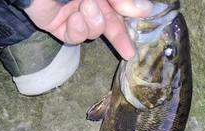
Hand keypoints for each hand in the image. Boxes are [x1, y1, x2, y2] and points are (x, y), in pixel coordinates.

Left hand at [25, 0, 152, 59]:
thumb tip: (144, 9)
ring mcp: (74, 16)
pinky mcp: (60, 27)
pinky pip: (75, 38)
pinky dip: (77, 30)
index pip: (120, 9)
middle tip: (128, 52)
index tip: (143, 31)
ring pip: (94, 33)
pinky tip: (73, 17)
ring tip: (84, 6)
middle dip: (119, 38)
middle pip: (109, 25)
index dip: (132, 20)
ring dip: (93, 22)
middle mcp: (89, 4)